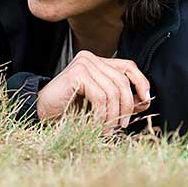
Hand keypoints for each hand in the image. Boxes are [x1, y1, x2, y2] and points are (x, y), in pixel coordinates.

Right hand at [35, 51, 151, 132]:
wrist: (41, 111)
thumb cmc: (69, 108)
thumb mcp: (99, 103)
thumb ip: (120, 99)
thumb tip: (145, 101)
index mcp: (97, 61)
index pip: (128, 66)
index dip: (140, 82)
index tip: (145, 102)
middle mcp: (90, 58)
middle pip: (122, 81)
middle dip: (126, 106)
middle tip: (122, 124)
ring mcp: (83, 64)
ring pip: (112, 91)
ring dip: (113, 115)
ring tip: (108, 128)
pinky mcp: (77, 74)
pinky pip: (100, 97)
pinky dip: (102, 115)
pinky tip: (98, 125)